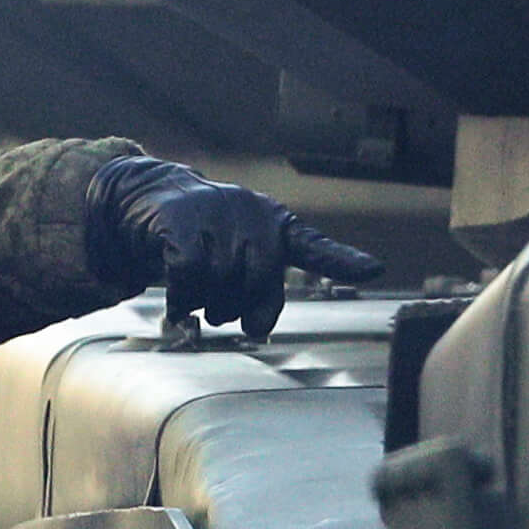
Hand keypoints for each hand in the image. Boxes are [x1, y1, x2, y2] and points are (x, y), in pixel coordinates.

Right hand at [87, 155, 384, 339]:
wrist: (154, 200)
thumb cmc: (209, 238)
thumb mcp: (242, 258)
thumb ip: (261, 292)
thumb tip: (257, 329)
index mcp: (277, 226)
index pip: (315, 246)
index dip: (343, 260)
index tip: (374, 270)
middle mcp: (253, 216)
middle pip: (257, 283)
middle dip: (236, 307)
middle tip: (219, 307)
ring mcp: (217, 214)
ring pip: (219, 282)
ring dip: (203, 304)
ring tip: (194, 295)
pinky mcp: (181, 220)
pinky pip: (189, 276)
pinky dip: (182, 298)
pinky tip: (177, 299)